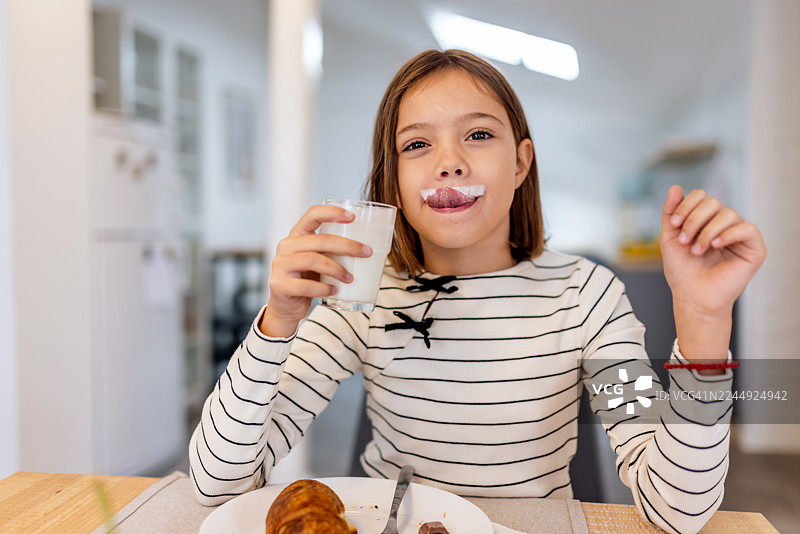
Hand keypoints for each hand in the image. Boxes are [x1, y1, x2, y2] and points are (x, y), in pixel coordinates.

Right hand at [259, 205, 371, 336]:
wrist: (287, 306)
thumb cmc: (308, 279)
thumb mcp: (319, 260)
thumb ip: (333, 252)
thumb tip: (369, 248)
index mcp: (297, 234)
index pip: (312, 215)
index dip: (332, 212)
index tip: (353, 217)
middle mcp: (286, 246)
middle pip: (319, 240)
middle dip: (347, 246)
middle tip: (366, 253)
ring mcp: (280, 265)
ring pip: (312, 260)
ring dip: (336, 269)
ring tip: (350, 278)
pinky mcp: (279, 285)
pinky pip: (305, 285)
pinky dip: (324, 288)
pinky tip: (334, 290)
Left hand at [660, 185, 765, 361]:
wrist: (692, 297)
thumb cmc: (682, 271)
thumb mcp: (670, 238)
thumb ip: (671, 213)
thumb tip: (675, 187)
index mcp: (706, 220)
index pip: (701, 196)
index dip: (686, 206)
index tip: (674, 225)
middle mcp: (724, 224)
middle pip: (714, 202)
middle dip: (694, 219)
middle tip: (685, 241)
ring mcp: (740, 235)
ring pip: (728, 214)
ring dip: (707, 231)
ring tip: (697, 250)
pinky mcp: (754, 248)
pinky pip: (747, 228)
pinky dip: (728, 234)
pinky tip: (715, 245)